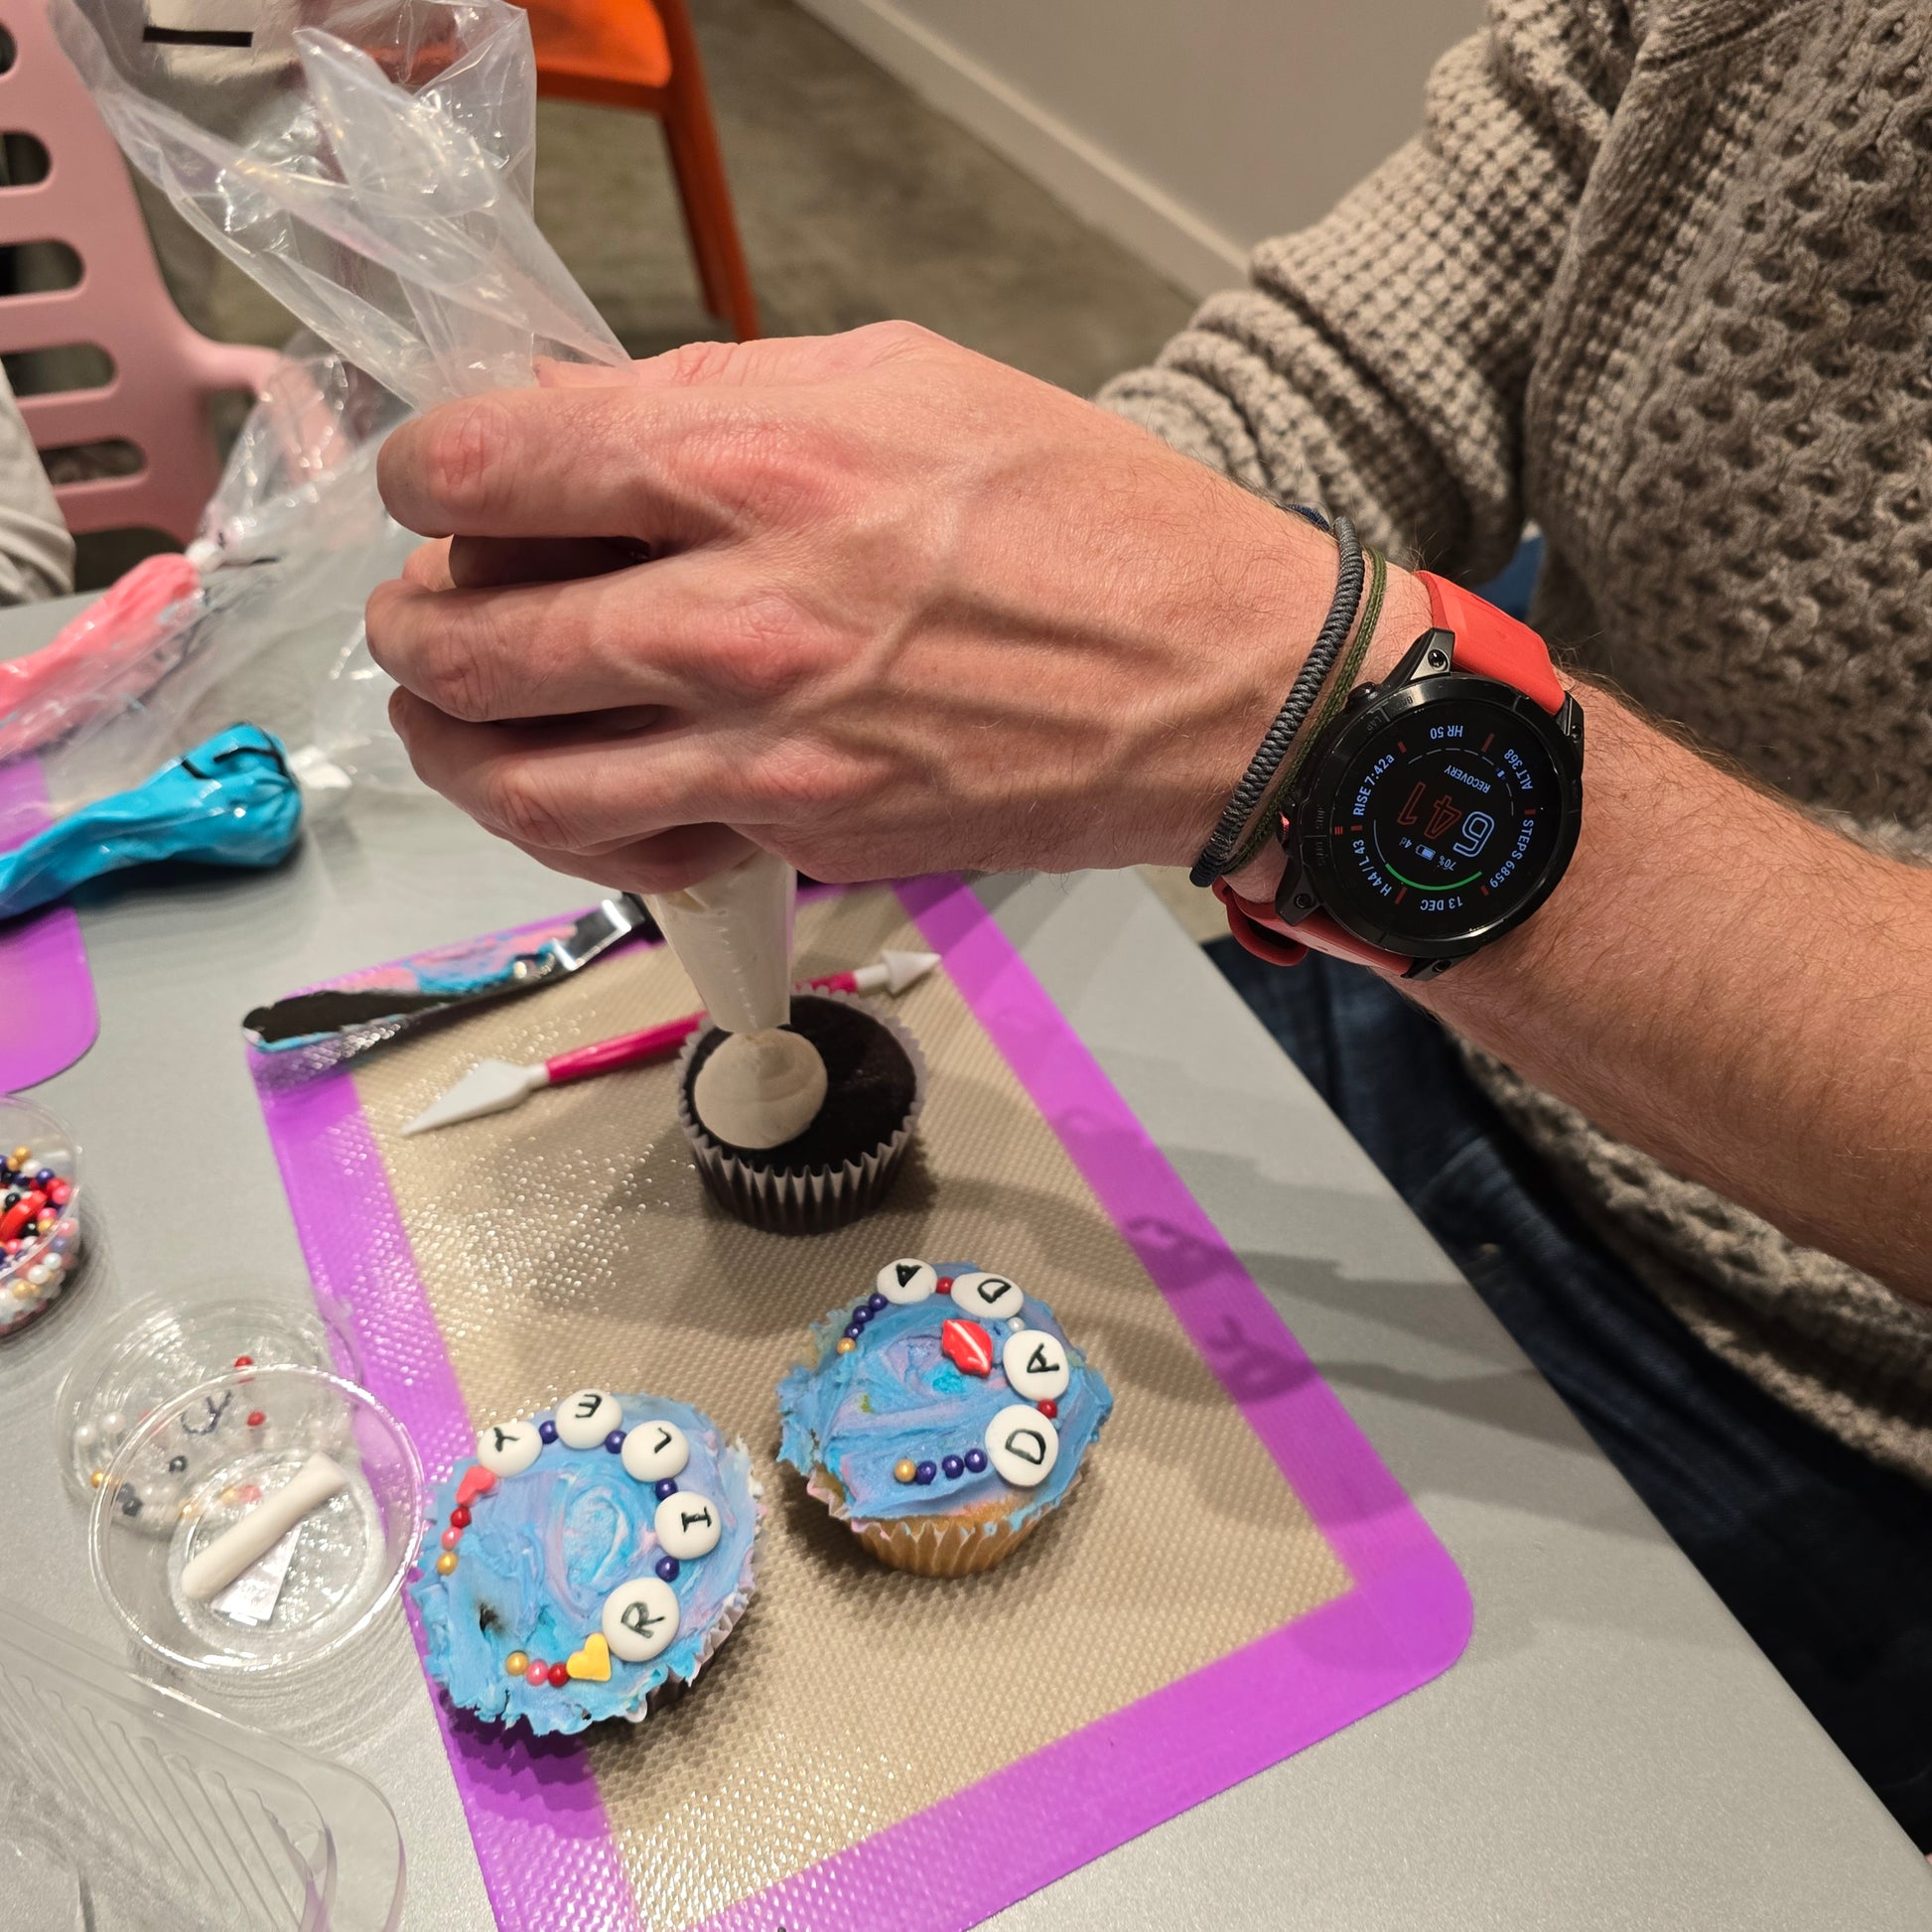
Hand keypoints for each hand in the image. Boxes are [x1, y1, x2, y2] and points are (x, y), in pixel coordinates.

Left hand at [366, 323, 1375, 893]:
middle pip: (469, 636)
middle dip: (417, 624)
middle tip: (427, 615)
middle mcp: (737, 611)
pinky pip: (628, 849)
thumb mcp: (912, 380)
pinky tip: (582, 792)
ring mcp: (764, 747)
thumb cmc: (1093, 518)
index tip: (437, 487)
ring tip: (459, 717)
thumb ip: (734, 390)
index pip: (489, 467)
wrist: (1224, 683)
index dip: (427, 476)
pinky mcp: (803, 839)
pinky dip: (573, 825)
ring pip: (514, 775)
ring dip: (456, 744)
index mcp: (757, 456)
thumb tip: (598, 426)